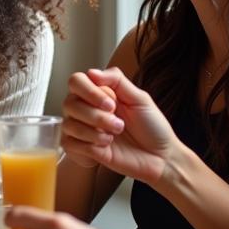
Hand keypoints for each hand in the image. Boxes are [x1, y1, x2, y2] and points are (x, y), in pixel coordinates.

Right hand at [61, 68, 179, 185]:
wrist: (160, 157)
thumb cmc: (152, 127)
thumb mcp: (140, 98)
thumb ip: (116, 81)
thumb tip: (91, 72)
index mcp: (99, 93)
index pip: (76, 82)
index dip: (89, 92)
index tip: (111, 104)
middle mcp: (86, 109)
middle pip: (69, 103)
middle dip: (96, 116)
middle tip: (119, 124)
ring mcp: (83, 129)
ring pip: (68, 125)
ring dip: (93, 131)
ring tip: (114, 136)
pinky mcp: (83, 149)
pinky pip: (69, 143)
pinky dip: (89, 145)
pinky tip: (105, 146)